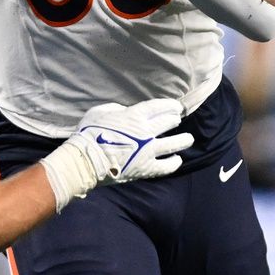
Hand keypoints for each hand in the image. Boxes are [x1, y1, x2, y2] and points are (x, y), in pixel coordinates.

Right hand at [67, 98, 192, 183]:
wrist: (85, 160)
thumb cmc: (89, 134)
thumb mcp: (100, 112)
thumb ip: (116, 109)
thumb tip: (125, 111)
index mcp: (135, 116)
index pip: (160, 107)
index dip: (171, 106)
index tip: (175, 107)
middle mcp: (146, 132)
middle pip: (169, 122)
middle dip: (174, 119)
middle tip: (176, 120)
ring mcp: (149, 151)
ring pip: (175, 144)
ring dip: (183, 140)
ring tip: (188, 139)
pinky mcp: (146, 168)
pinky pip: (166, 166)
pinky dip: (174, 163)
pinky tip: (177, 160)